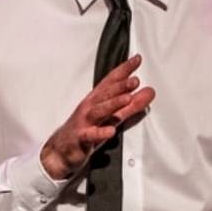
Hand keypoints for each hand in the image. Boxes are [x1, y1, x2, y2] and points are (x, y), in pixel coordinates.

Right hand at [40, 54, 155, 180]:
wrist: (62, 150)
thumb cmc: (86, 130)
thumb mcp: (112, 117)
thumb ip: (132, 105)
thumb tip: (149, 92)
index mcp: (97, 100)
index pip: (111, 81)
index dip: (124, 70)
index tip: (136, 59)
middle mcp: (90, 107)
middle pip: (106, 94)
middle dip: (120, 86)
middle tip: (135, 80)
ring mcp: (84, 122)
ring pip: (99, 111)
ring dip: (113, 104)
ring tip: (127, 99)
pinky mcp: (81, 138)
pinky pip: (90, 135)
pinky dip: (100, 132)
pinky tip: (110, 131)